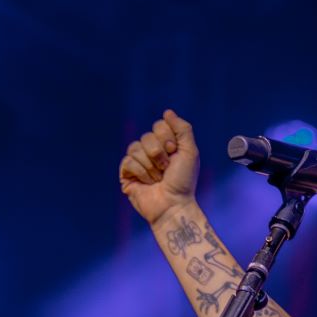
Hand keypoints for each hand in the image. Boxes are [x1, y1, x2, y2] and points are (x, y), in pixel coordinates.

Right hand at [119, 109, 199, 224]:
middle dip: (159, 154)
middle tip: (167, 169)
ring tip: (158, 179)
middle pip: (147, 136)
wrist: (173, 204)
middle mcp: (150, 151)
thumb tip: (167, 112)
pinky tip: (147, 183)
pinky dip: (141, 172)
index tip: (175, 153)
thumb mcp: (190, 152)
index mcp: (165, 144)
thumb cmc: (184, 181)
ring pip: (136, 147)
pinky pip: (128, 161)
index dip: (168, 139)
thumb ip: (183, 129)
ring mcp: (137, 162)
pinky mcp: (126, 174)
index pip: (159, 125)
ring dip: (151, 166)